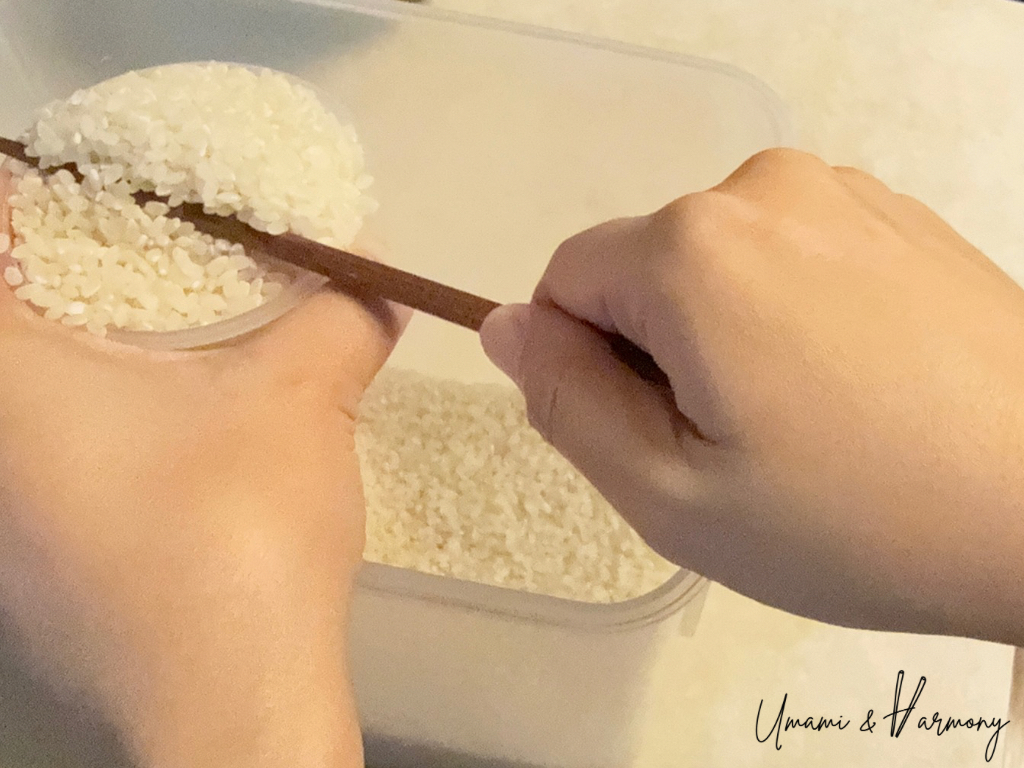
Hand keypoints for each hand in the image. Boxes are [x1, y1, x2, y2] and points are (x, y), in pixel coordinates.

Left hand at [0, 172, 403, 767]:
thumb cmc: (243, 537)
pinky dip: (82, 420)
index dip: (25, 193)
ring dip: (75, 349)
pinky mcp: (24, 574)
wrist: (234, 709)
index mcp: (5, 379)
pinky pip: (36, 458)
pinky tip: (160, 435)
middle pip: (4, 318)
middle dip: (59, 269)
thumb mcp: (302, 399)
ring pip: (18, 396)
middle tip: (141, 250)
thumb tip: (382, 280)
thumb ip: (340, 316)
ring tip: (159, 332)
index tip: (90, 183)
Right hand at [481, 148, 1023, 644]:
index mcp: (691, 247)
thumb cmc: (857, 517)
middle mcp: (762, 189)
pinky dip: (793, 315)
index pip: (564, 283)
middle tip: (736, 447)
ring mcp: (843, 193)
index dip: (585, 368)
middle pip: (644, 270)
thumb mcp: (670, 494)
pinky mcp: (901, 216)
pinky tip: (858, 387)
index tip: (658, 437)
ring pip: (718, 264)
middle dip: (658, 352)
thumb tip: (503, 327)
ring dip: (727, 336)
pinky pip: (792, 256)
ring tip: (806, 422)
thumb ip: (563, 401)